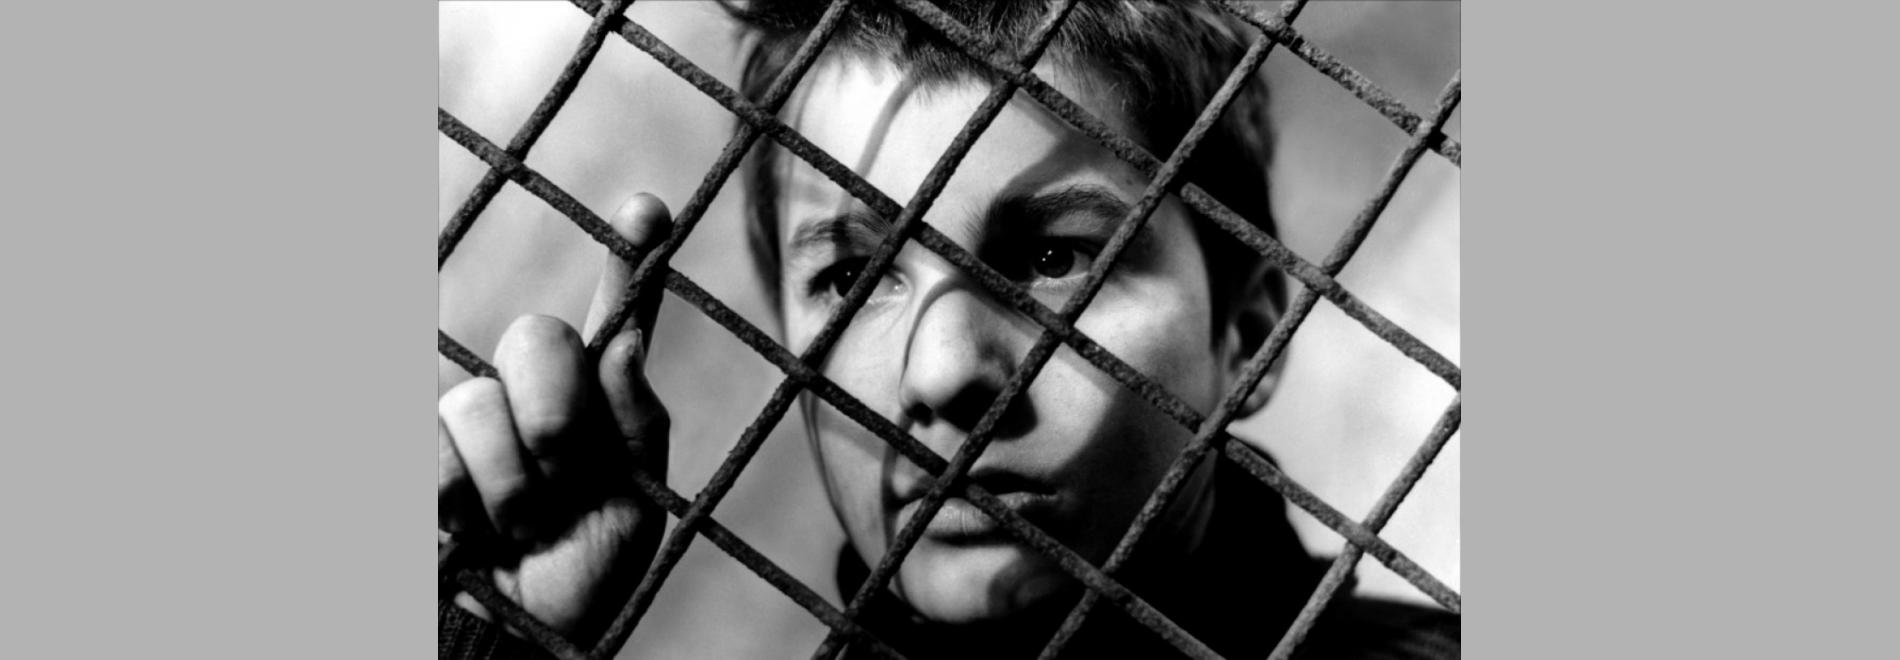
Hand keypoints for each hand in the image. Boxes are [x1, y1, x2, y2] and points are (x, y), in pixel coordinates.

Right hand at [438, 194, 672, 645]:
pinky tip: (464, 533)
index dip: (630, 260)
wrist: (518, 638)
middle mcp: (526, 395)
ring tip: (515, 530)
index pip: (615, 319)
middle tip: (561, 486)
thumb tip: (630, 344)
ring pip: (475, 403)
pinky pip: (427, 453)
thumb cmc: (581, 578)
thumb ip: (637, 425)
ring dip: (509, 486)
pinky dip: (454, 504)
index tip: (647, 209)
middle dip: (556, 416)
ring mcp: (461, 420)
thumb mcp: (633, 508)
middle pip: (539, 338)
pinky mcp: (414, 454)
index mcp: (598, 402)